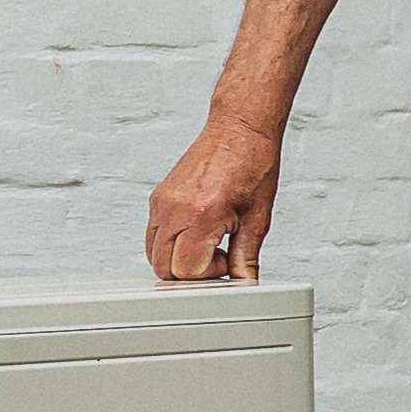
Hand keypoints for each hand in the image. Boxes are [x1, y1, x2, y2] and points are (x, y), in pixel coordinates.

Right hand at [146, 121, 283, 282]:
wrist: (240, 129)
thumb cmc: (252, 164)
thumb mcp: (257, 219)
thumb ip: (247, 258)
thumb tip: (243, 283)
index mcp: (201, 215)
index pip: (186, 271)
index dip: (208, 274)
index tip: (226, 259)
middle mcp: (175, 208)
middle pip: (163, 268)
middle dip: (189, 272)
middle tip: (217, 254)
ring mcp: (162, 201)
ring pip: (153, 253)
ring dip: (177, 259)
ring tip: (207, 242)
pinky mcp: (158, 196)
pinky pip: (153, 234)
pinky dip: (170, 243)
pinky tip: (195, 231)